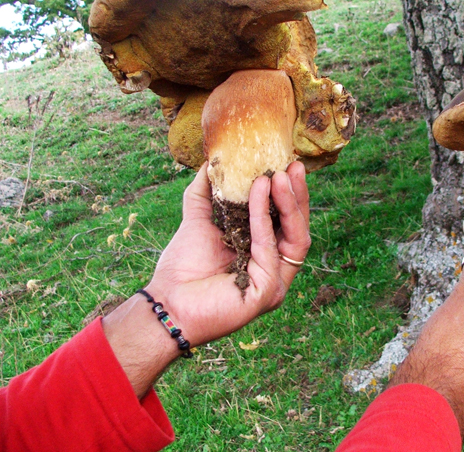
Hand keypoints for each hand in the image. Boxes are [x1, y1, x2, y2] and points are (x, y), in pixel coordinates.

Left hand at [103, 161, 310, 396]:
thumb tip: (211, 161)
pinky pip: (269, 248)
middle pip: (297, 228)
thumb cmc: (183, 268)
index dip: (290, 193)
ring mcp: (274, 282)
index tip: (288, 164)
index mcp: (264, 254)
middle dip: (297, 194)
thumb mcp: (199, 221)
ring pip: (294, 238)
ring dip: (288, 203)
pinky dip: (263, 216)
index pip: (287, 221)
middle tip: (293, 165)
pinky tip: (258, 191)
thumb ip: (206, 192)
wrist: (166, 302)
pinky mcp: (266, 291)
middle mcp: (275, 268)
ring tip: (278, 175)